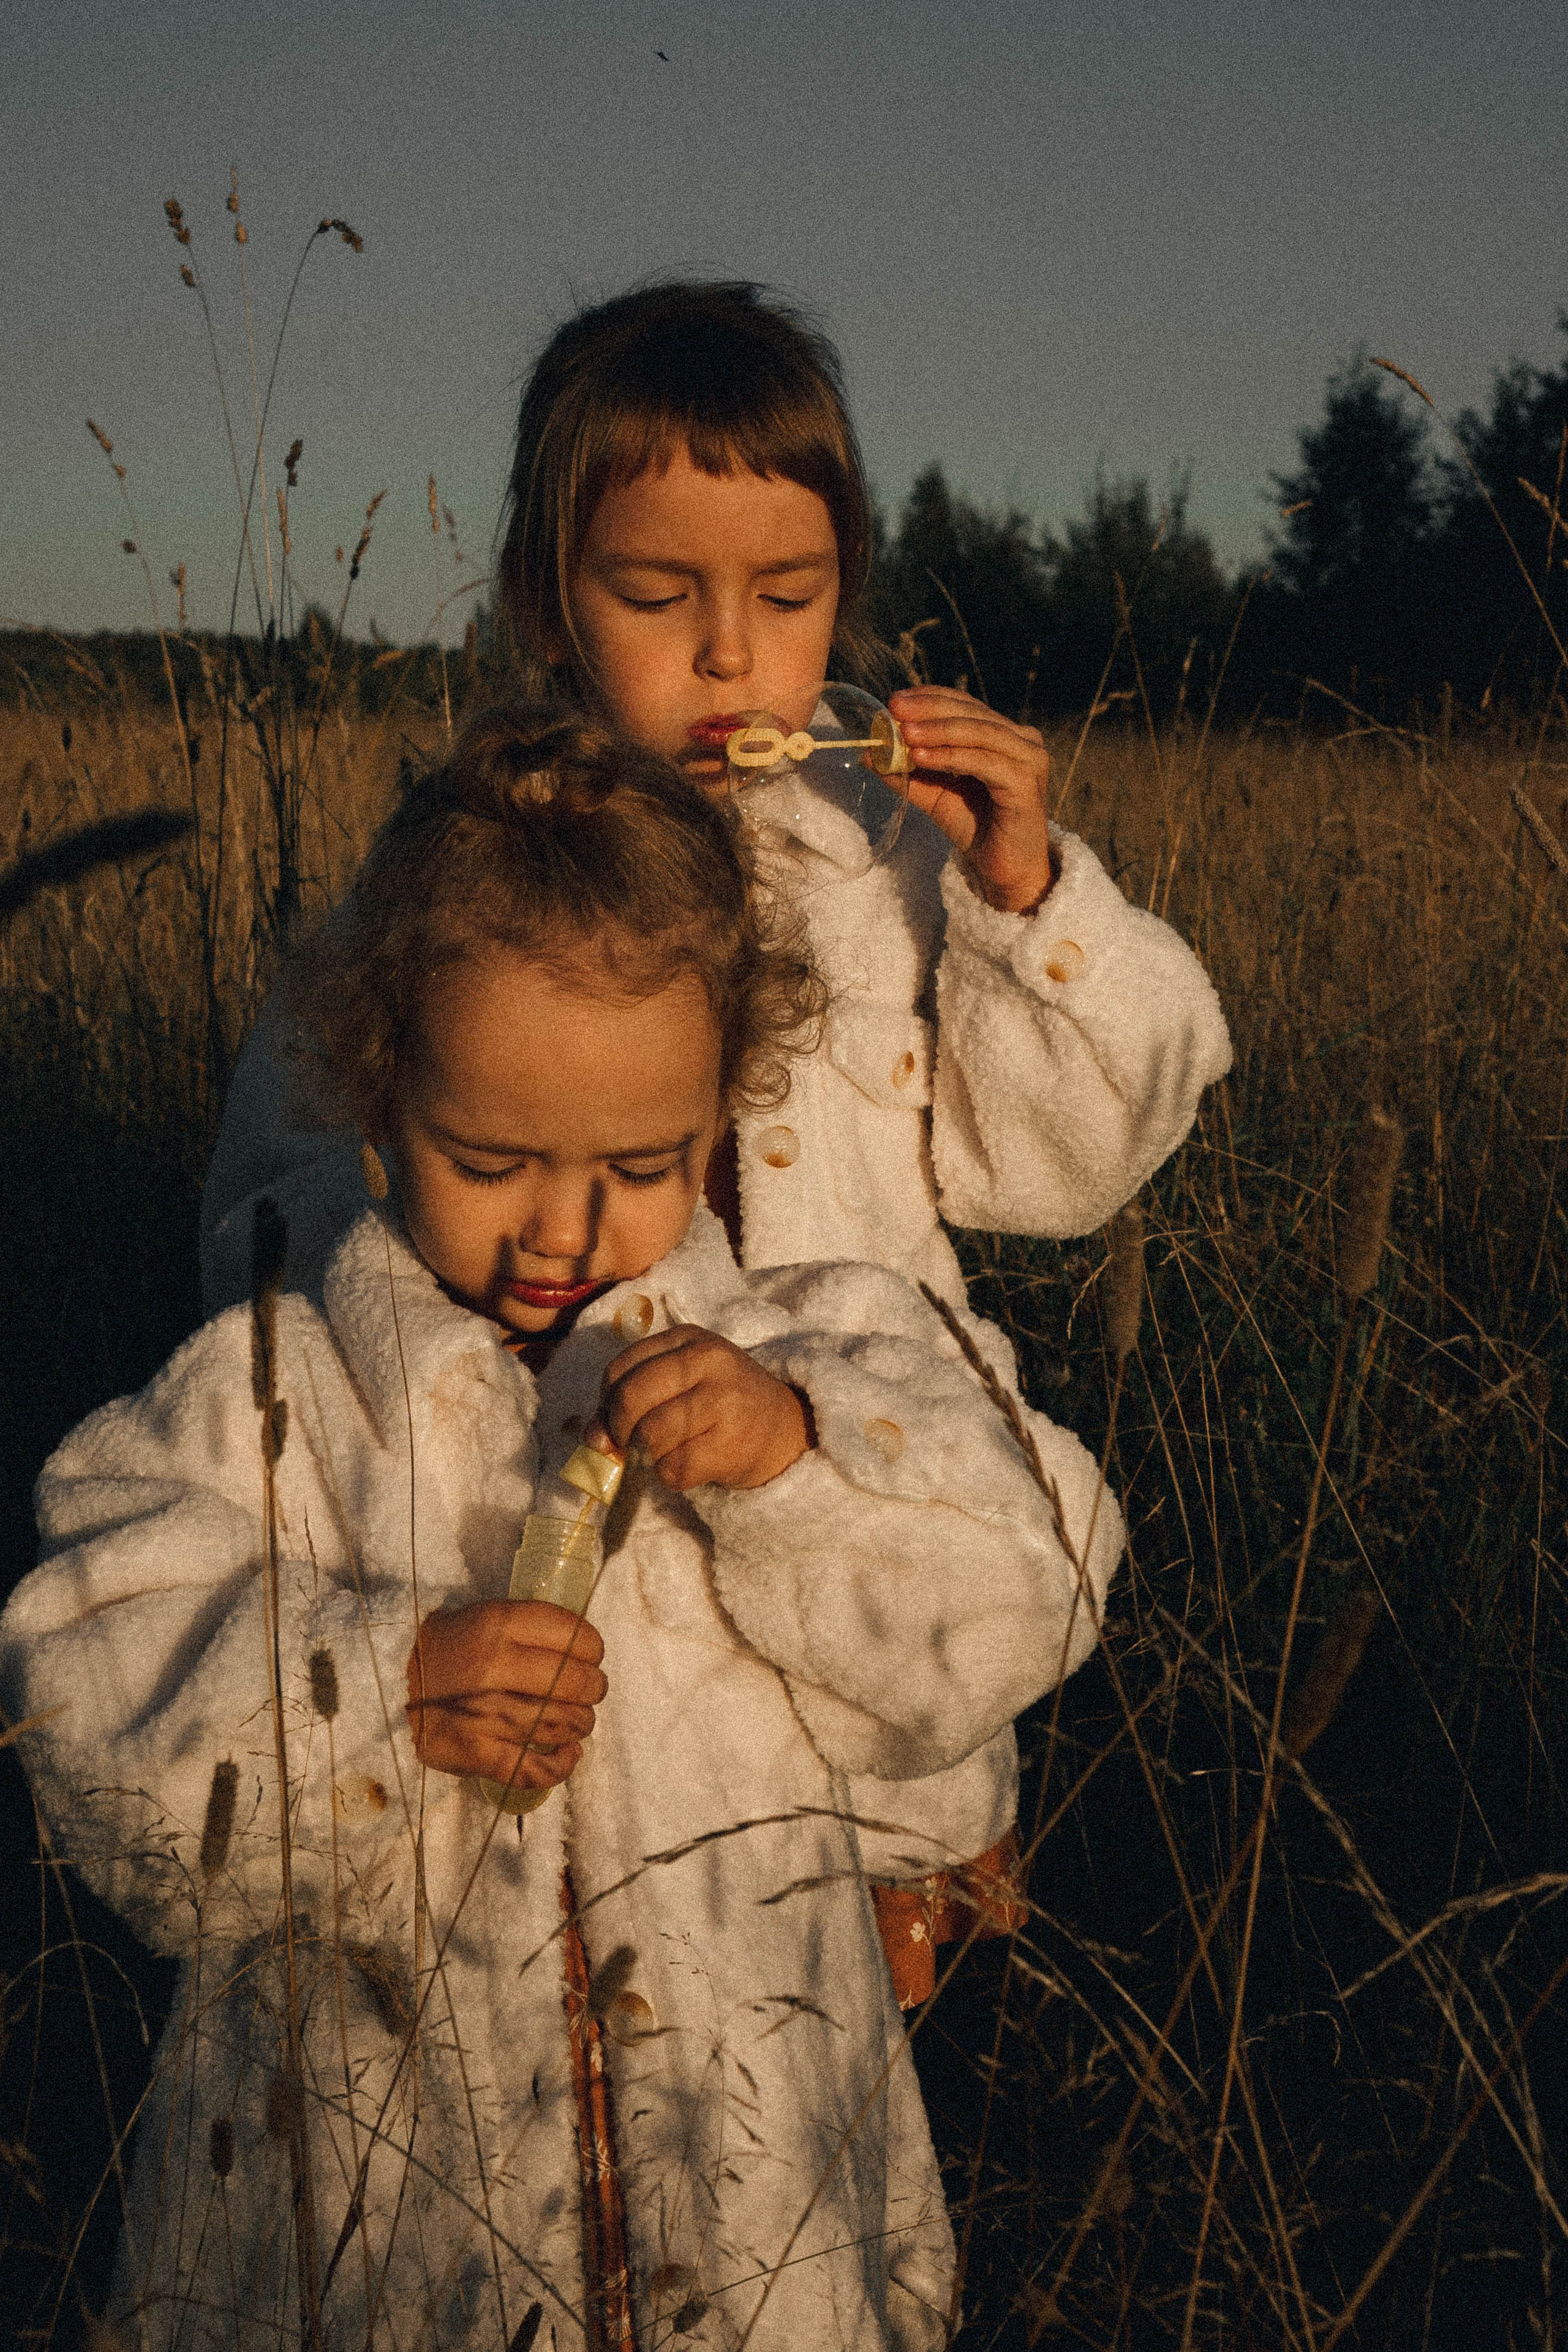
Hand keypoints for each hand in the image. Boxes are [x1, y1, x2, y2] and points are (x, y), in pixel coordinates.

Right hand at [406, 1600, 606, 1787]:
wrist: (386, 1684)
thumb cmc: (448, 1650)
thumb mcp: (484, 1617)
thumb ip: (530, 1629)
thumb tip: (584, 1649)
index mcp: (498, 1624)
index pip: (573, 1635)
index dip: (593, 1648)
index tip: (591, 1656)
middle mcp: (492, 1665)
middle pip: (575, 1682)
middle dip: (593, 1689)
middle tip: (589, 1691)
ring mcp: (484, 1712)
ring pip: (562, 1723)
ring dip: (581, 1724)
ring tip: (577, 1721)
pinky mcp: (473, 1752)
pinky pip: (533, 1768)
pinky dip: (561, 1765)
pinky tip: (568, 1754)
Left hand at [594, 1325, 812, 1490]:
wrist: (785, 1430)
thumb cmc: (721, 1406)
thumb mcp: (680, 1383)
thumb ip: (632, 1399)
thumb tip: (592, 1439)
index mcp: (688, 1339)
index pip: (620, 1368)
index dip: (606, 1402)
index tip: (615, 1422)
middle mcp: (708, 1362)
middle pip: (630, 1398)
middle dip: (619, 1431)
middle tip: (631, 1444)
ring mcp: (723, 1402)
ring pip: (650, 1436)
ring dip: (646, 1456)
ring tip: (666, 1453)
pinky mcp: (731, 1444)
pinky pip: (673, 1468)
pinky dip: (669, 1476)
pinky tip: (689, 1466)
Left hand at [888, 686, 1052, 912]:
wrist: (1004, 871)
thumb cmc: (976, 829)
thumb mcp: (935, 794)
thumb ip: (908, 772)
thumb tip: (868, 754)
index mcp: (1004, 735)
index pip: (965, 705)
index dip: (930, 698)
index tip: (895, 700)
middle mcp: (1023, 740)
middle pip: (972, 713)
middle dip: (930, 709)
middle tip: (895, 708)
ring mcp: (1029, 759)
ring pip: (979, 733)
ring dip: (938, 731)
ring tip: (904, 733)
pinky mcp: (1026, 783)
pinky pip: (984, 761)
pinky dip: (951, 756)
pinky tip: (922, 757)